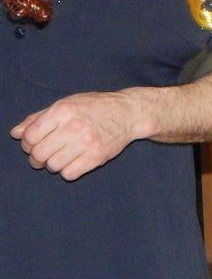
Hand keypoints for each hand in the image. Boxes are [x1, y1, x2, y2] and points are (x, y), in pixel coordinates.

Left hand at [11, 91, 143, 180]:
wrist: (128, 112)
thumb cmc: (95, 107)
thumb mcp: (66, 104)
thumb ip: (38, 118)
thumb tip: (15, 133)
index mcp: (63, 110)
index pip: (30, 136)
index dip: (27, 144)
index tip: (34, 144)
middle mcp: (73, 125)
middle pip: (39, 153)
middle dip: (37, 158)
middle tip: (44, 155)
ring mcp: (86, 142)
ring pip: (52, 166)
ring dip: (53, 164)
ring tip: (62, 157)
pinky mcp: (97, 156)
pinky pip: (69, 174)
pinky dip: (67, 171)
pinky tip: (74, 162)